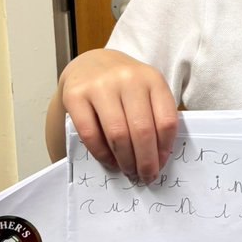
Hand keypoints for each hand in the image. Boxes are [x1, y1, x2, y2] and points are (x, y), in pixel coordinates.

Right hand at [58, 48, 177, 180]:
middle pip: (142, 131)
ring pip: (118, 134)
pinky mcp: (75, 95)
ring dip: (126, 160)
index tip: (161, 164)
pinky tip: (110, 161)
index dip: (165, 148)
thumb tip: (158, 158)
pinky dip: (102, 154)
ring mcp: (100, 86)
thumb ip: (155, 116)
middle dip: (146, 161)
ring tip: (129, 171)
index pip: (166, 121)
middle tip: (146, 176)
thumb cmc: (124, 85)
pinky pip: (91, 134)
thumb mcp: (147, 90)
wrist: (90, 64)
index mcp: (152, 78)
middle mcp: (127, 79)